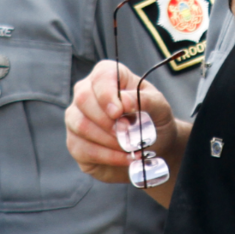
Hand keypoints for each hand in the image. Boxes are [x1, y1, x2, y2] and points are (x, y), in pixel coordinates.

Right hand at [65, 60, 176, 183]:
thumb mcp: (159, 106)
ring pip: (80, 125)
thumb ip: (144, 100)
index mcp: (108, 75)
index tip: (120, 111)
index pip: (100, 76)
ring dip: (109, 140)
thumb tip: (124, 101)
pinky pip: (83, 149)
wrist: (153, 147)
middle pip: (84, 99)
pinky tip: (126, 158)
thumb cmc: (154, 119)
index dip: (108, 94)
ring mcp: (76, 118)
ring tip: (132, 146)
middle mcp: (86, 92)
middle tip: (128, 132)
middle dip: (108, 120)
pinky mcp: (75, 143)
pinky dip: (109, 156)